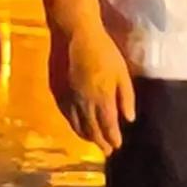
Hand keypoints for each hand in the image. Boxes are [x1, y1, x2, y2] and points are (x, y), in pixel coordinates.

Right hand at [50, 16, 135, 152]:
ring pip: (77, 124)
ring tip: (93, 142)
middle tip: (107, 151)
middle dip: (100, 142)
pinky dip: (73, 124)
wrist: (75, 35)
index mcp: (102, 98)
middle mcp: (84, 103)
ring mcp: (68, 98)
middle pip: (92, 129)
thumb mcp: (122, 73)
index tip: (117, 146)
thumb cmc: (104, 51)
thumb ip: (126, 97)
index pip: (108, 125)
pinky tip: (77, 126)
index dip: (112, 138)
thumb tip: (129, 119)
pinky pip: (66, 115)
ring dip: (86, 136)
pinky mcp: (57, 92)